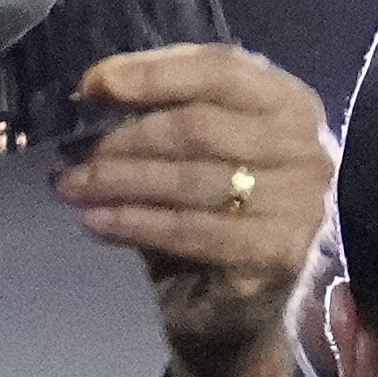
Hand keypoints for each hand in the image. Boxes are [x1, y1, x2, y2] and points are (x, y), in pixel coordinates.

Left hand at [53, 44, 336, 376]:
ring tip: (70, 186)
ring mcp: (299, 205)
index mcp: (291, 105)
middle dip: (125, 138)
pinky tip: (96, 221)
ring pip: (190, 179)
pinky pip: (190, 230)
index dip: (152, 72)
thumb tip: (95, 85)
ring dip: (118, 181)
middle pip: (200, 126)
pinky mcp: (275, 255)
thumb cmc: (214, 213)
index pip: (221, 69)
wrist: (243, 307)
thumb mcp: (194, 151)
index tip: (93, 85)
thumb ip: (161, 111)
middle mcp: (306, 150)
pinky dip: (134, 222)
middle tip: (72, 154)